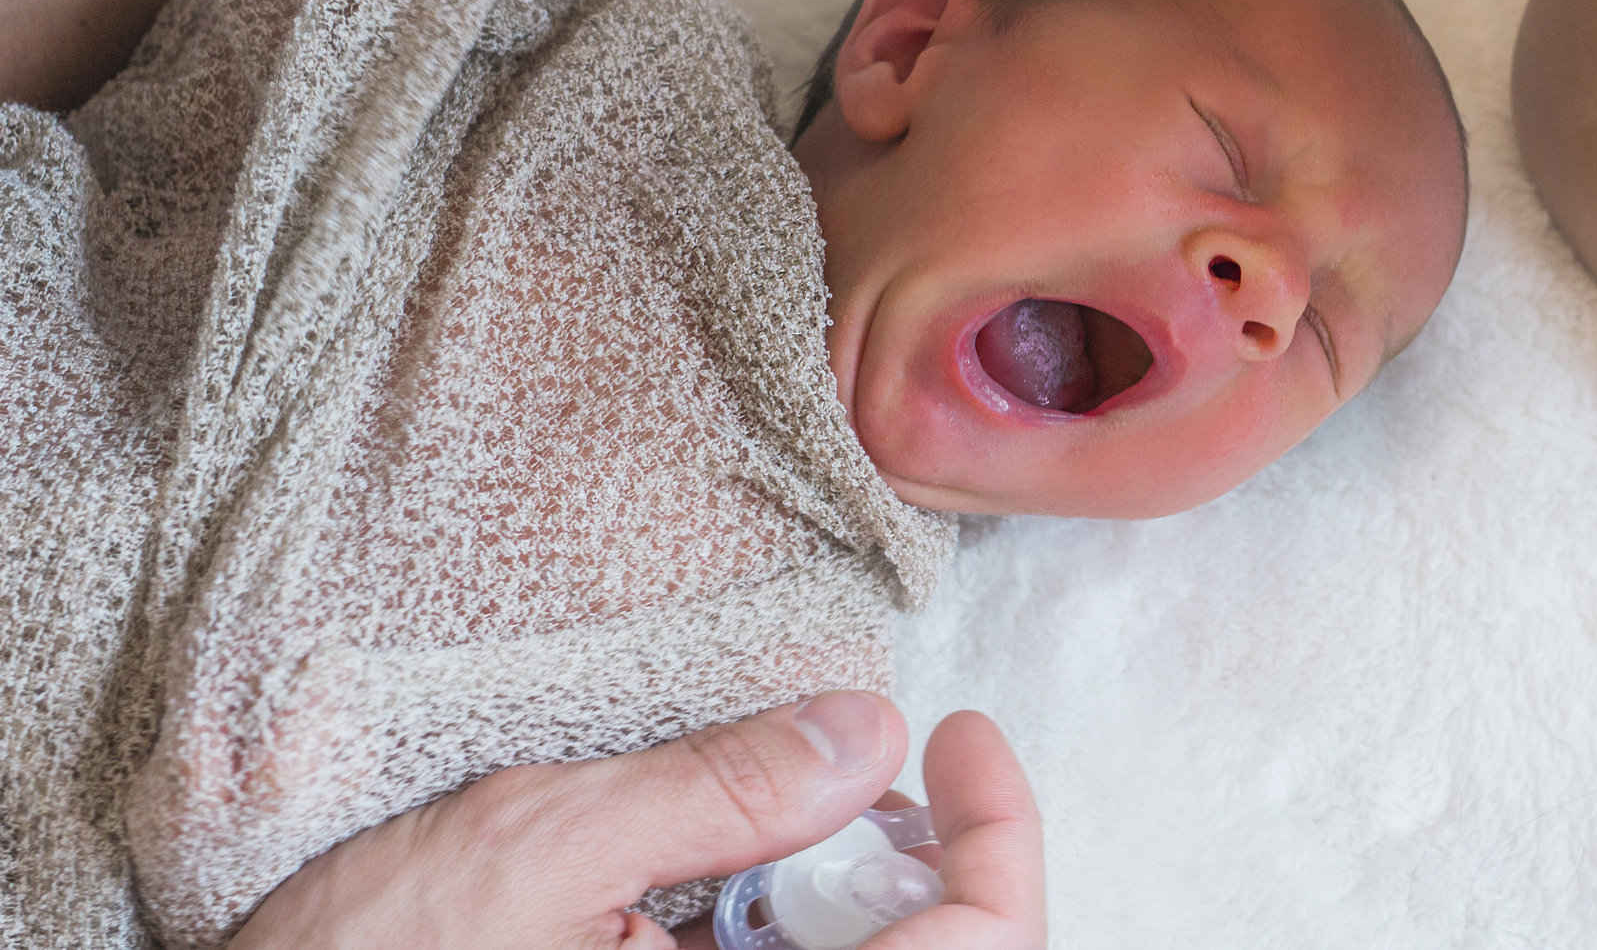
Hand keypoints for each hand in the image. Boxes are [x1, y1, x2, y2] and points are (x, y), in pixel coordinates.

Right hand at [231, 696, 1044, 949]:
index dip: (1001, 841)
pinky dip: (789, 927)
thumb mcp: (535, 849)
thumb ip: (713, 795)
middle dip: (928, 860)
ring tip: (780, 825)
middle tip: (863, 772)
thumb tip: (863, 730)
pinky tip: (725, 884)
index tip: (964, 739)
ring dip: (857, 894)